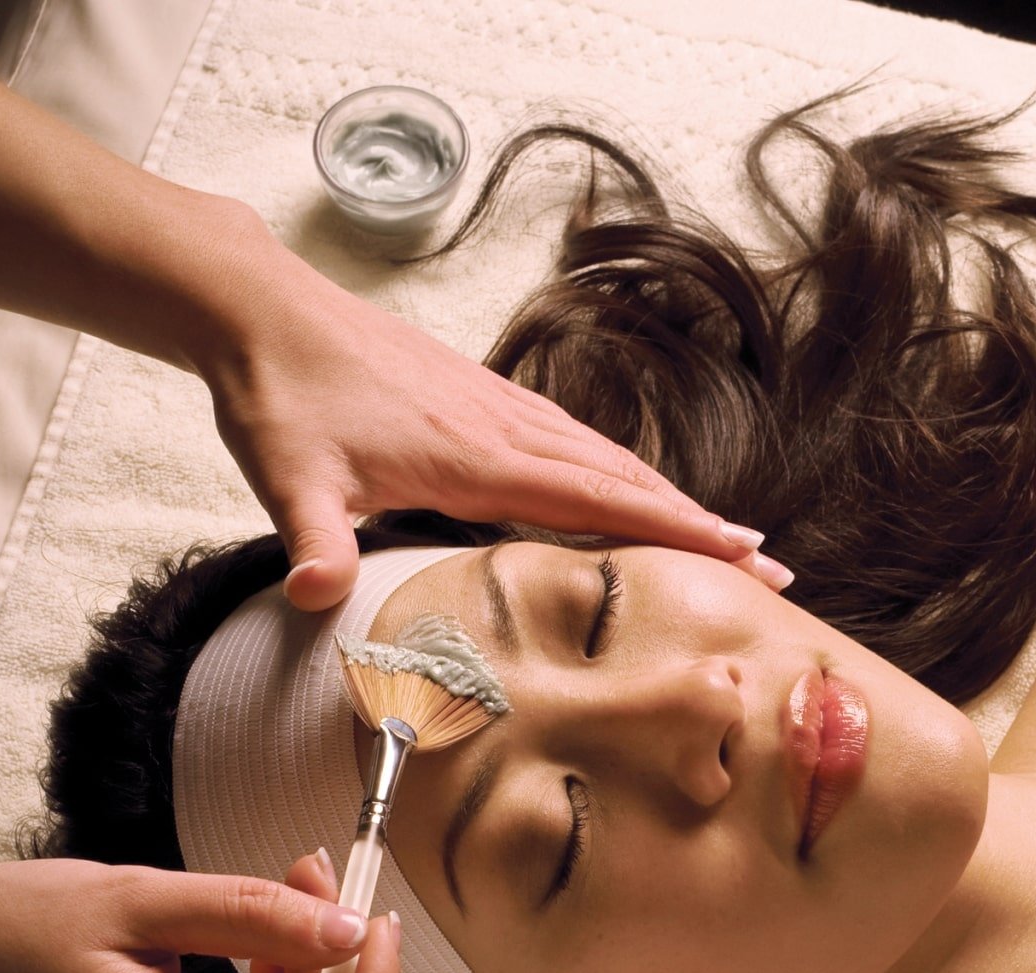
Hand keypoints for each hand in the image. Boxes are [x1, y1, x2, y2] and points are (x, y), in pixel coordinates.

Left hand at [196, 247, 792, 609]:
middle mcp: (506, 427)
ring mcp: (500, 408)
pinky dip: (623, 473)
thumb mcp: (288, 480)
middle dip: (702, 527)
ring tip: (730, 539)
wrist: (263, 311)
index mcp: (476, 456)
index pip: (598, 500)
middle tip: (773, 570)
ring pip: (608, 459)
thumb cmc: (281, 397)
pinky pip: (575, 442)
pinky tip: (634, 492)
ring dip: (673, 500)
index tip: (743, 558)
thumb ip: (313, 543)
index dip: (674, 531)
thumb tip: (315, 598)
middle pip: (626, 481)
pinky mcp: (484, 398)